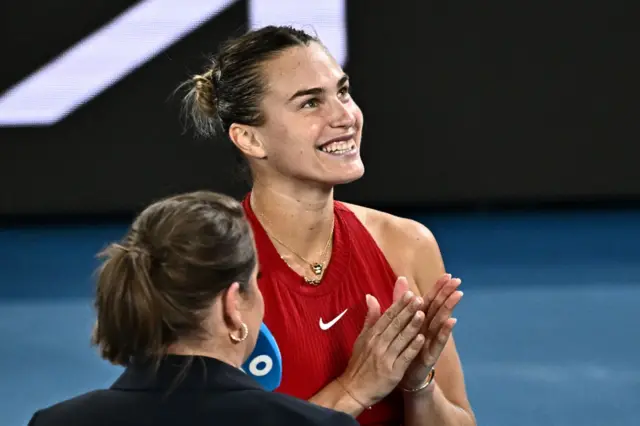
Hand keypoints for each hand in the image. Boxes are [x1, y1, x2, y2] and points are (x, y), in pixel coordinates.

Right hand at [338, 277, 425, 406]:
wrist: (353, 390)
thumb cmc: (359, 363)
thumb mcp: (361, 338)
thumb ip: (370, 318)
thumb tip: (370, 296)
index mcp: (371, 335)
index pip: (387, 316)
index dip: (399, 305)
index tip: (410, 294)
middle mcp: (378, 344)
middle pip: (395, 325)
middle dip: (407, 311)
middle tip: (419, 298)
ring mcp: (385, 358)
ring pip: (400, 339)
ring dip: (412, 326)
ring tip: (422, 314)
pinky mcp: (392, 372)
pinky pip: (404, 357)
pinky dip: (413, 347)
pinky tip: (422, 338)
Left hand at [399, 274, 462, 389]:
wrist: (402, 375)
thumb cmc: (403, 347)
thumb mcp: (399, 322)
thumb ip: (400, 301)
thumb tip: (401, 278)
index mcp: (419, 320)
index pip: (429, 300)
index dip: (437, 288)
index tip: (447, 274)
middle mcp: (427, 328)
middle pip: (438, 307)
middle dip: (447, 294)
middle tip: (457, 280)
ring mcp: (430, 341)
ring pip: (440, 321)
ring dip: (449, 308)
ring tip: (458, 295)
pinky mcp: (430, 354)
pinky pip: (438, 341)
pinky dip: (444, 331)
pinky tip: (452, 321)